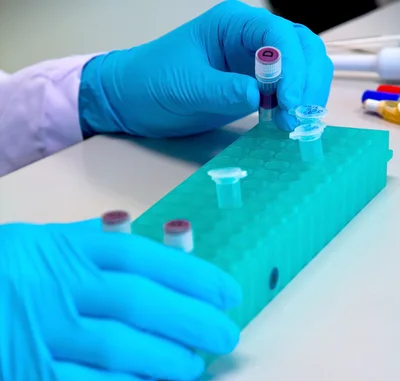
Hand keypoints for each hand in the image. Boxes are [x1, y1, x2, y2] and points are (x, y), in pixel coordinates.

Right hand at [0, 221, 240, 380]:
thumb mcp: (37, 246)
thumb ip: (86, 251)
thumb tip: (144, 260)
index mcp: (65, 249)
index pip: (142, 258)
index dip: (191, 276)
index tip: (227, 293)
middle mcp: (60, 288)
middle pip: (141, 303)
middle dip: (192, 320)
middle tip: (227, 335)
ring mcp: (46, 333)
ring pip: (121, 346)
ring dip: (167, 357)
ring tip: (195, 365)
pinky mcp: (30, 376)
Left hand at [79, 0, 332, 136]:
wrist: (133, 101)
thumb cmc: (151, 82)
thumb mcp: (187, 87)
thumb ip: (225, 91)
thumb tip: (261, 97)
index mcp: (233, 24)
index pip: (279, 34)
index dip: (293, 66)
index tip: (290, 101)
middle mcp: (249, 38)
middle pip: (300, 47)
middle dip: (307, 80)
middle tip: (298, 116)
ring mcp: (253, 63)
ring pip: (300, 68)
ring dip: (306, 93)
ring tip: (296, 122)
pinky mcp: (253, 88)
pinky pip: (286, 91)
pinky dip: (295, 104)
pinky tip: (290, 122)